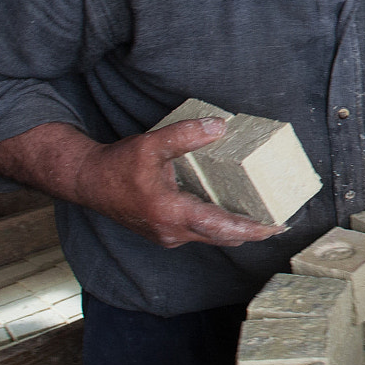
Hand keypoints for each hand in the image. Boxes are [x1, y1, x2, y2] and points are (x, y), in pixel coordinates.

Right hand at [68, 118, 286, 248]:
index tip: (277, 227)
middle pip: (221, 237)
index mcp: (171, 214)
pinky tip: (229, 211)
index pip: (222, 227)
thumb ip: (184, 136)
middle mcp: (172, 231)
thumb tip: (219, 126)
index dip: (252, 230)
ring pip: (210, 237)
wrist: (87, 181)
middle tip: (278, 223)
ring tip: (260, 218)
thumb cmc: (116, 166)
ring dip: (234, 230)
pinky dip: (217, 226)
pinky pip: (198, 233)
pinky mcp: (163, 232)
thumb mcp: (150, 145)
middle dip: (251, 232)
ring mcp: (167, 235)